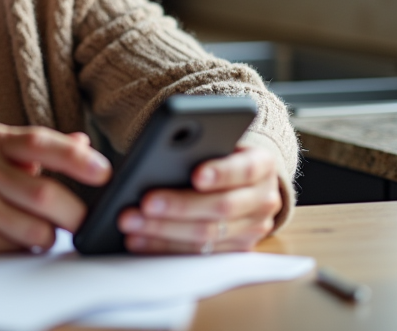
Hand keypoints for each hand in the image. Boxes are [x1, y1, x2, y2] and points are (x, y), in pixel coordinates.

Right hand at [0, 123, 111, 255]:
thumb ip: (38, 147)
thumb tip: (84, 146)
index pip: (39, 143)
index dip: (76, 158)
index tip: (104, 171)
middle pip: (44, 195)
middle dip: (76, 213)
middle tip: (87, 218)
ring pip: (34, 229)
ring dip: (51, 234)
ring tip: (46, 227)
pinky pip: (13, 248)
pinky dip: (25, 245)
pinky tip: (15, 234)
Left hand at [117, 144, 280, 253]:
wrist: (243, 182)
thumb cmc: (220, 154)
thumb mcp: (219, 142)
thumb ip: (201, 145)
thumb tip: (165, 153)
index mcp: (263, 165)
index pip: (244, 169)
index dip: (221, 173)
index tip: (195, 175)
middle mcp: (264, 199)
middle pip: (222, 207)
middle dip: (180, 205)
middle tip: (145, 202)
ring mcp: (253, 229)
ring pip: (207, 235)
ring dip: (164, 230)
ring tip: (132, 222)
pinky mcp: (235, 250)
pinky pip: (197, 254)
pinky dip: (164, 246)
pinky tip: (139, 239)